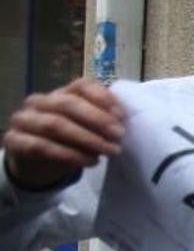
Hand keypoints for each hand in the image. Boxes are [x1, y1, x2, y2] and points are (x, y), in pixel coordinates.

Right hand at [3, 78, 124, 188]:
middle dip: (97, 119)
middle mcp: (40, 101)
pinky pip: (42, 146)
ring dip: (86, 139)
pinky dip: (69, 155)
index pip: (81, 85)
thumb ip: (101, 121)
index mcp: (61, 93)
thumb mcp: (87, 129)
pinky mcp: (14, 140)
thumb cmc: (69, 141)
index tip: (121, 115)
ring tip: (108, 151)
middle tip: (119, 135)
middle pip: (68, 104)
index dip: (102, 98)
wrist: (38, 165)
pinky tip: (89, 161)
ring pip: (55, 125)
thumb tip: (122, 122)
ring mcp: (24, 120)